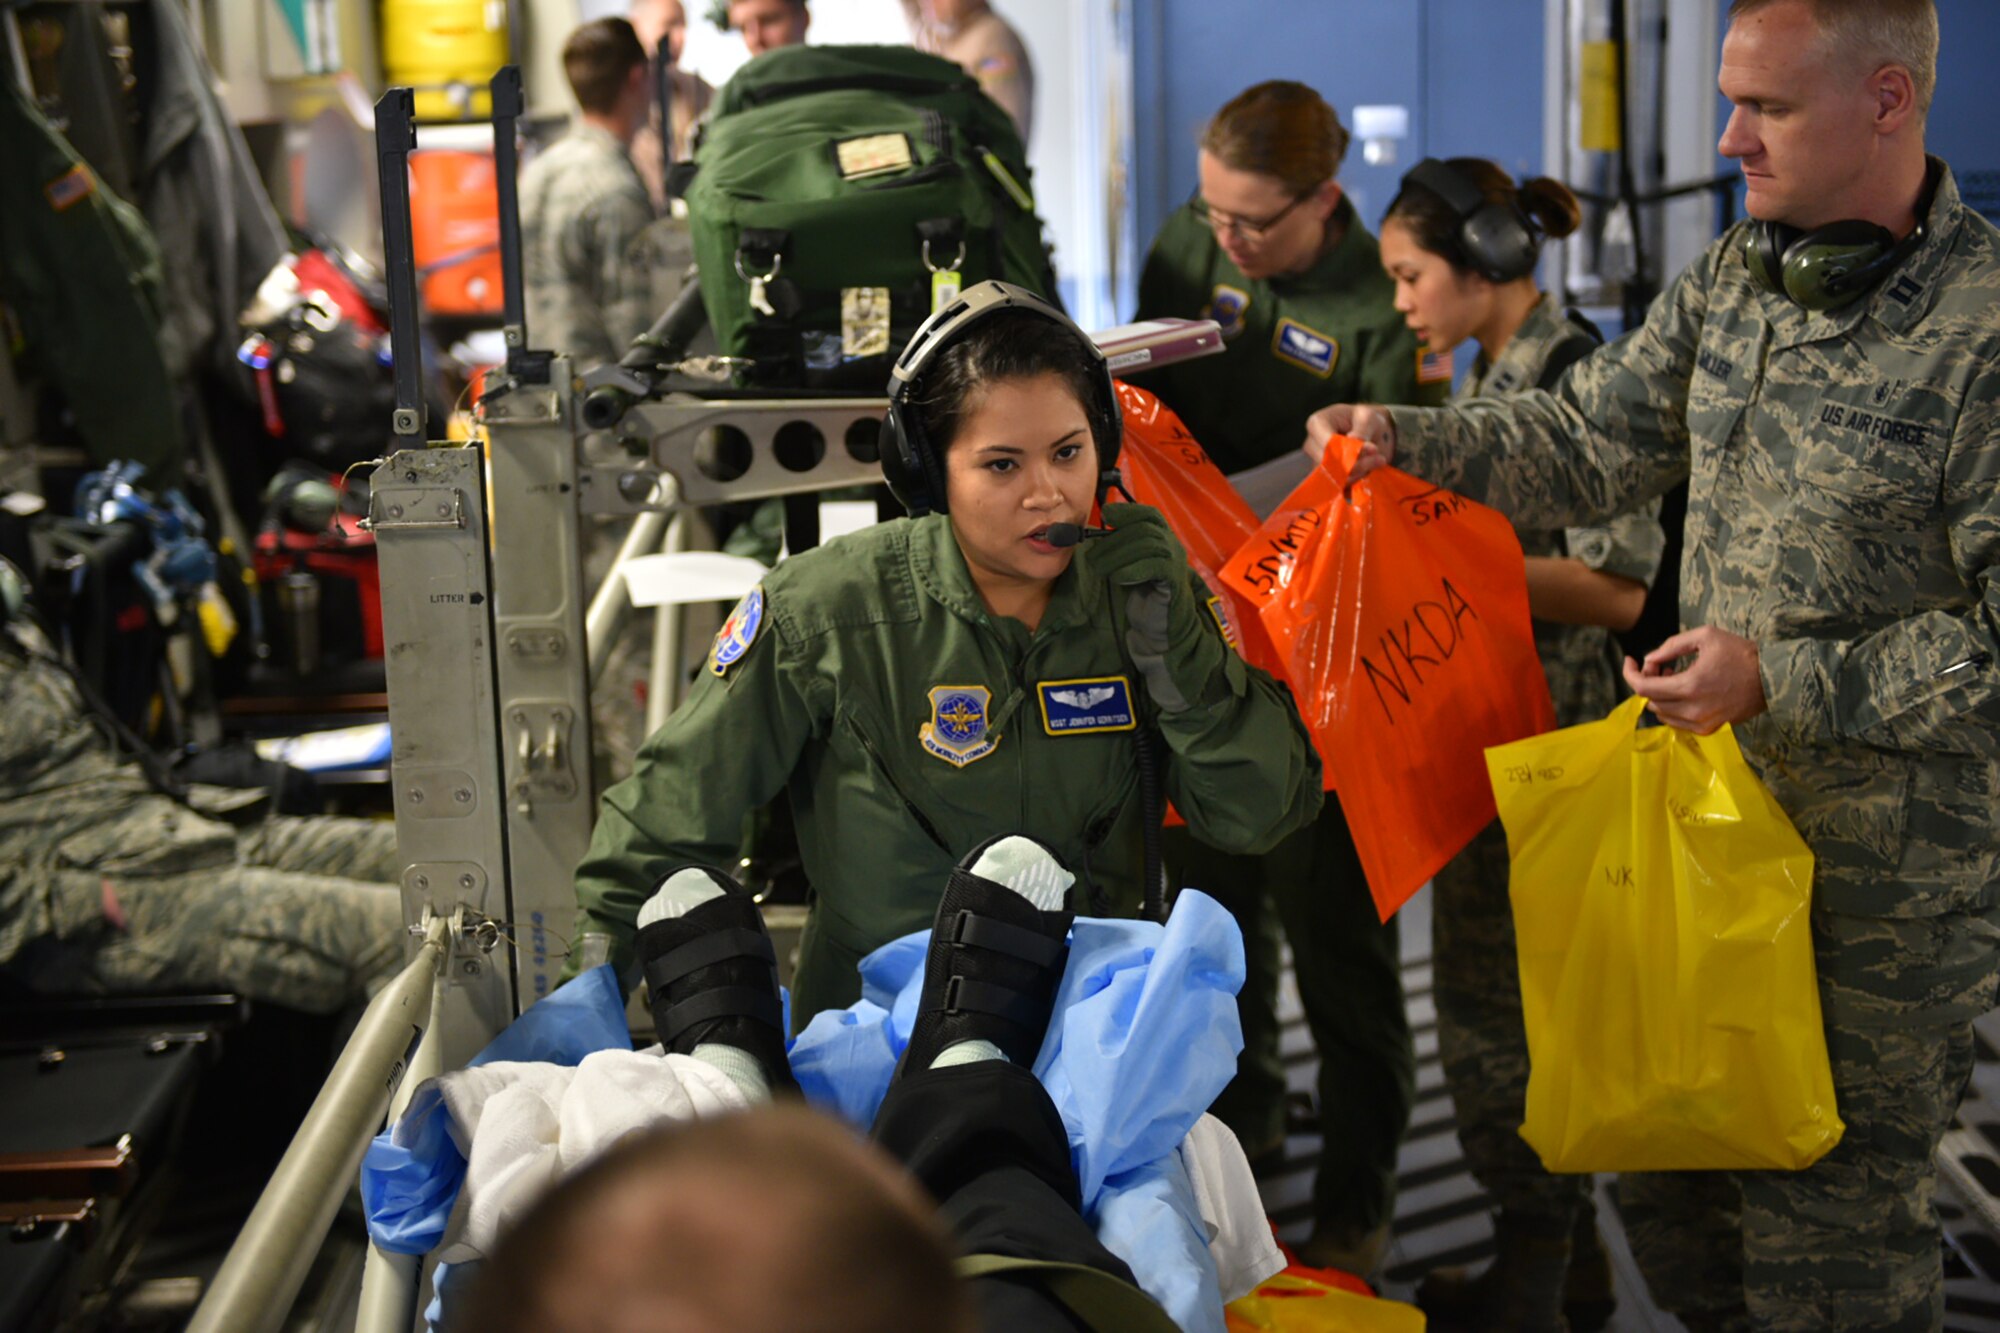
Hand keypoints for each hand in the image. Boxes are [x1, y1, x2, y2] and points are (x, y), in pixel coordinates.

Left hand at [1090, 502, 1189, 590]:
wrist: (1160, 623)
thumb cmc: (1142, 592)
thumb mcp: (1128, 564)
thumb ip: (1118, 548)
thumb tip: (1091, 534)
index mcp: (1163, 537)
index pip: (1149, 514)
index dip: (1128, 512)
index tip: (1105, 515)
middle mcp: (1172, 545)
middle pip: (1144, 529)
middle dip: (1113, 540)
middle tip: (1091, 557)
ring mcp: (1176, 562)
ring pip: (1148, 545)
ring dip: (1118, 556)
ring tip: (1099, 569)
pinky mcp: (1175, 580)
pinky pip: (1155, 566)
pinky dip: (1132, 570)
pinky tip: (1117, 578)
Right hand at [1304, 404, 1397, 480]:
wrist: (1370, 433)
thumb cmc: (1366, 420)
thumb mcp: (1369, 417)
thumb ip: (1362, 428)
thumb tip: (1354, 439)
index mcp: (1317, 424)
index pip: (1327, 443)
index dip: (1350, 450)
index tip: (1373, 449)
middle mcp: (1311, 444)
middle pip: (1329, 463)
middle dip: (1357, 464)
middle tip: (1380, 458)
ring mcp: (1315, 462)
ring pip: (1334, 477)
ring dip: (1359, 473)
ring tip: (1377, 462)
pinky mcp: (1325, 477)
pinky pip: (1339, 486)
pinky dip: (1356, 481)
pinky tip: (1368, 471)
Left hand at [1622, 626, 1767, 733]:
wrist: (1773, 678)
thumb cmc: (1740, 653)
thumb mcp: (1705, 637)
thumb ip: (1671, 646)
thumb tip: (1649, 660)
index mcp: (1690, 686)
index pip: (1642, 688)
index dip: (1630, 673)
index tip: (1630, 660)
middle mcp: (1693, 710)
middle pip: (1650, 700)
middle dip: (1647, 680)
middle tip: (1660, 665)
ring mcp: (1701, 723)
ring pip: (1661, 713)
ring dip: (1659, 694)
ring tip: (1673, 675)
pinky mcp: (1710, 729)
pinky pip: (1677, 722)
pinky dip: (1672, 707)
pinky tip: (1683, 690)